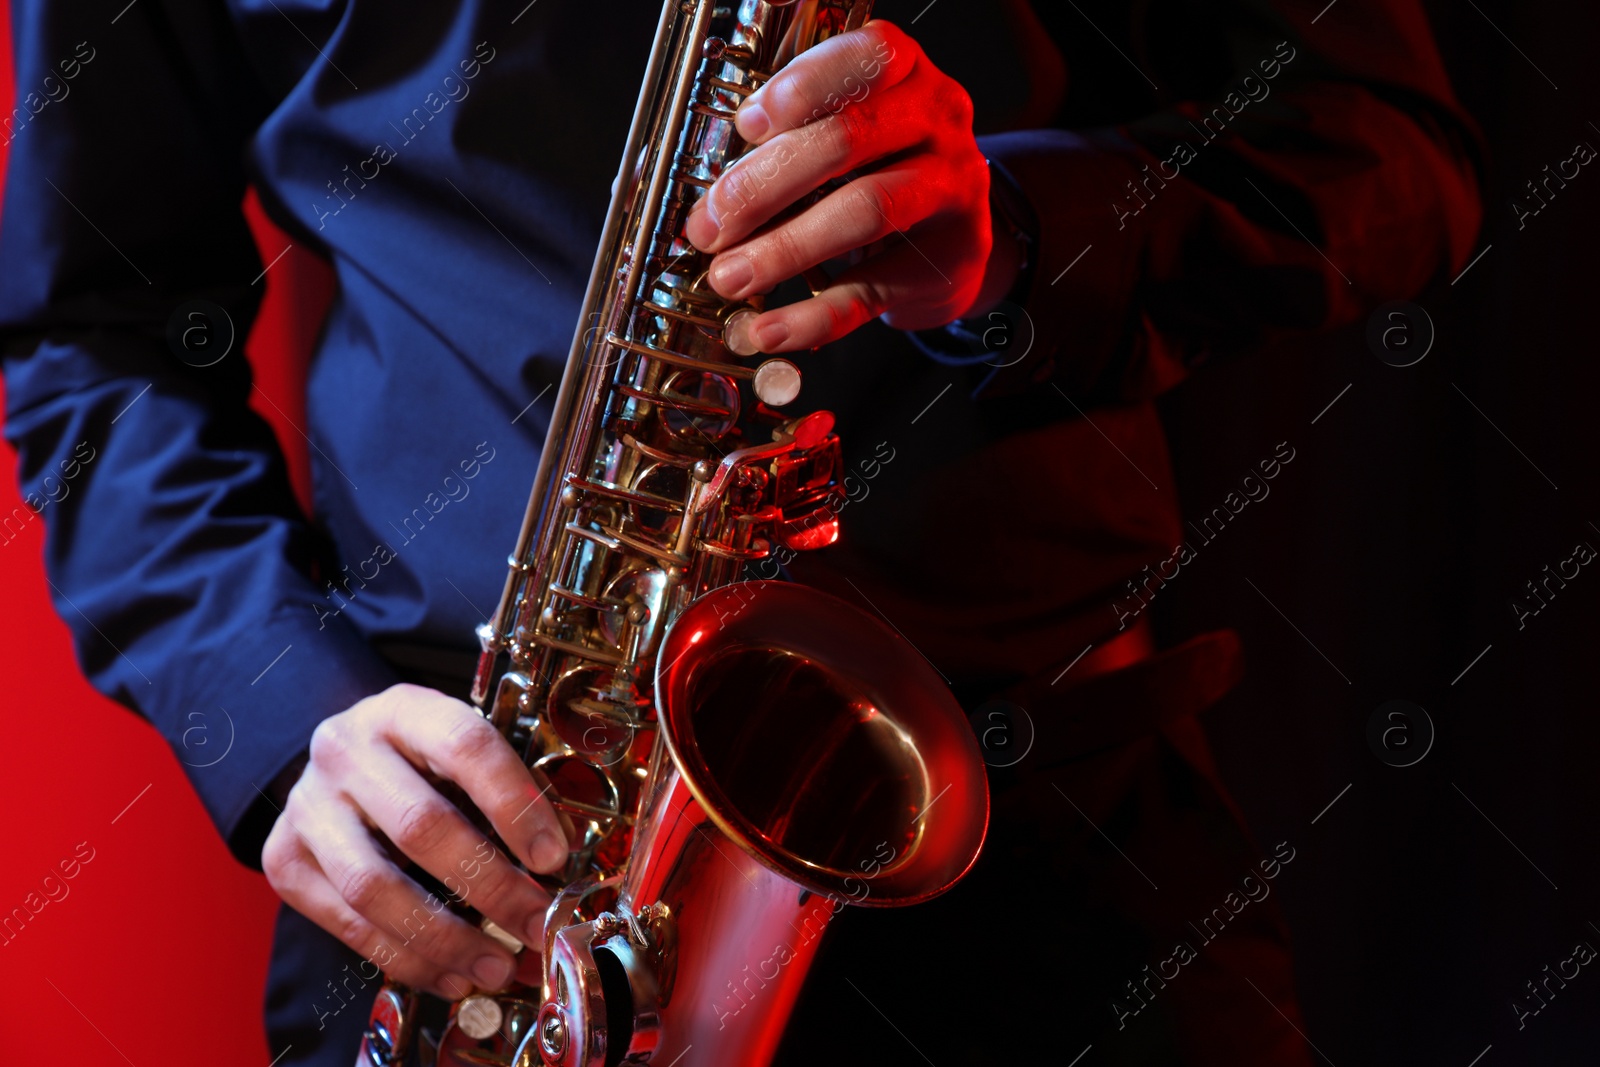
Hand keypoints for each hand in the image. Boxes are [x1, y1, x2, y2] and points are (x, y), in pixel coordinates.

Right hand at [261, 684, 566, 999]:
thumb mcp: (459, 748)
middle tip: (535, 925)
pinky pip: (346, 923)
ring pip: (374, 887)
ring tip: (497, 966)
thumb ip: (505, 789)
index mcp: (404, 709)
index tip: (553, 858)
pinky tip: (450, 974)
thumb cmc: (419, 758)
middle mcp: (346, 750)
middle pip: (421, 826)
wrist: (339, 759)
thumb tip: (559, 862)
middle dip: (490, 887)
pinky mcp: (284, 858)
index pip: (465, 746)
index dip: (514, 805)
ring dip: (446, 939)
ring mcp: (308, 806)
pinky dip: (405, 958)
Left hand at [685, 20, 1000, 354]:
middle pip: (848, 140)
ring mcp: (951, 190)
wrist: (955, 240)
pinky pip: (872, 289)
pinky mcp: (947, 261)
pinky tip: (769, 329)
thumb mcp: (848, 136)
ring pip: (865, 212)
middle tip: (709, 226)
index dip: (802, 88)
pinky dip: (813, 315)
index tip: (747, 125)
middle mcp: (938, 122)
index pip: (866, 57)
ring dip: (784, 249)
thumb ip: (793, 143)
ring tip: (729, 277)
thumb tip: (711, 198)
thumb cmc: (883, 171)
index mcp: (907, 74)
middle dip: (764, 185)